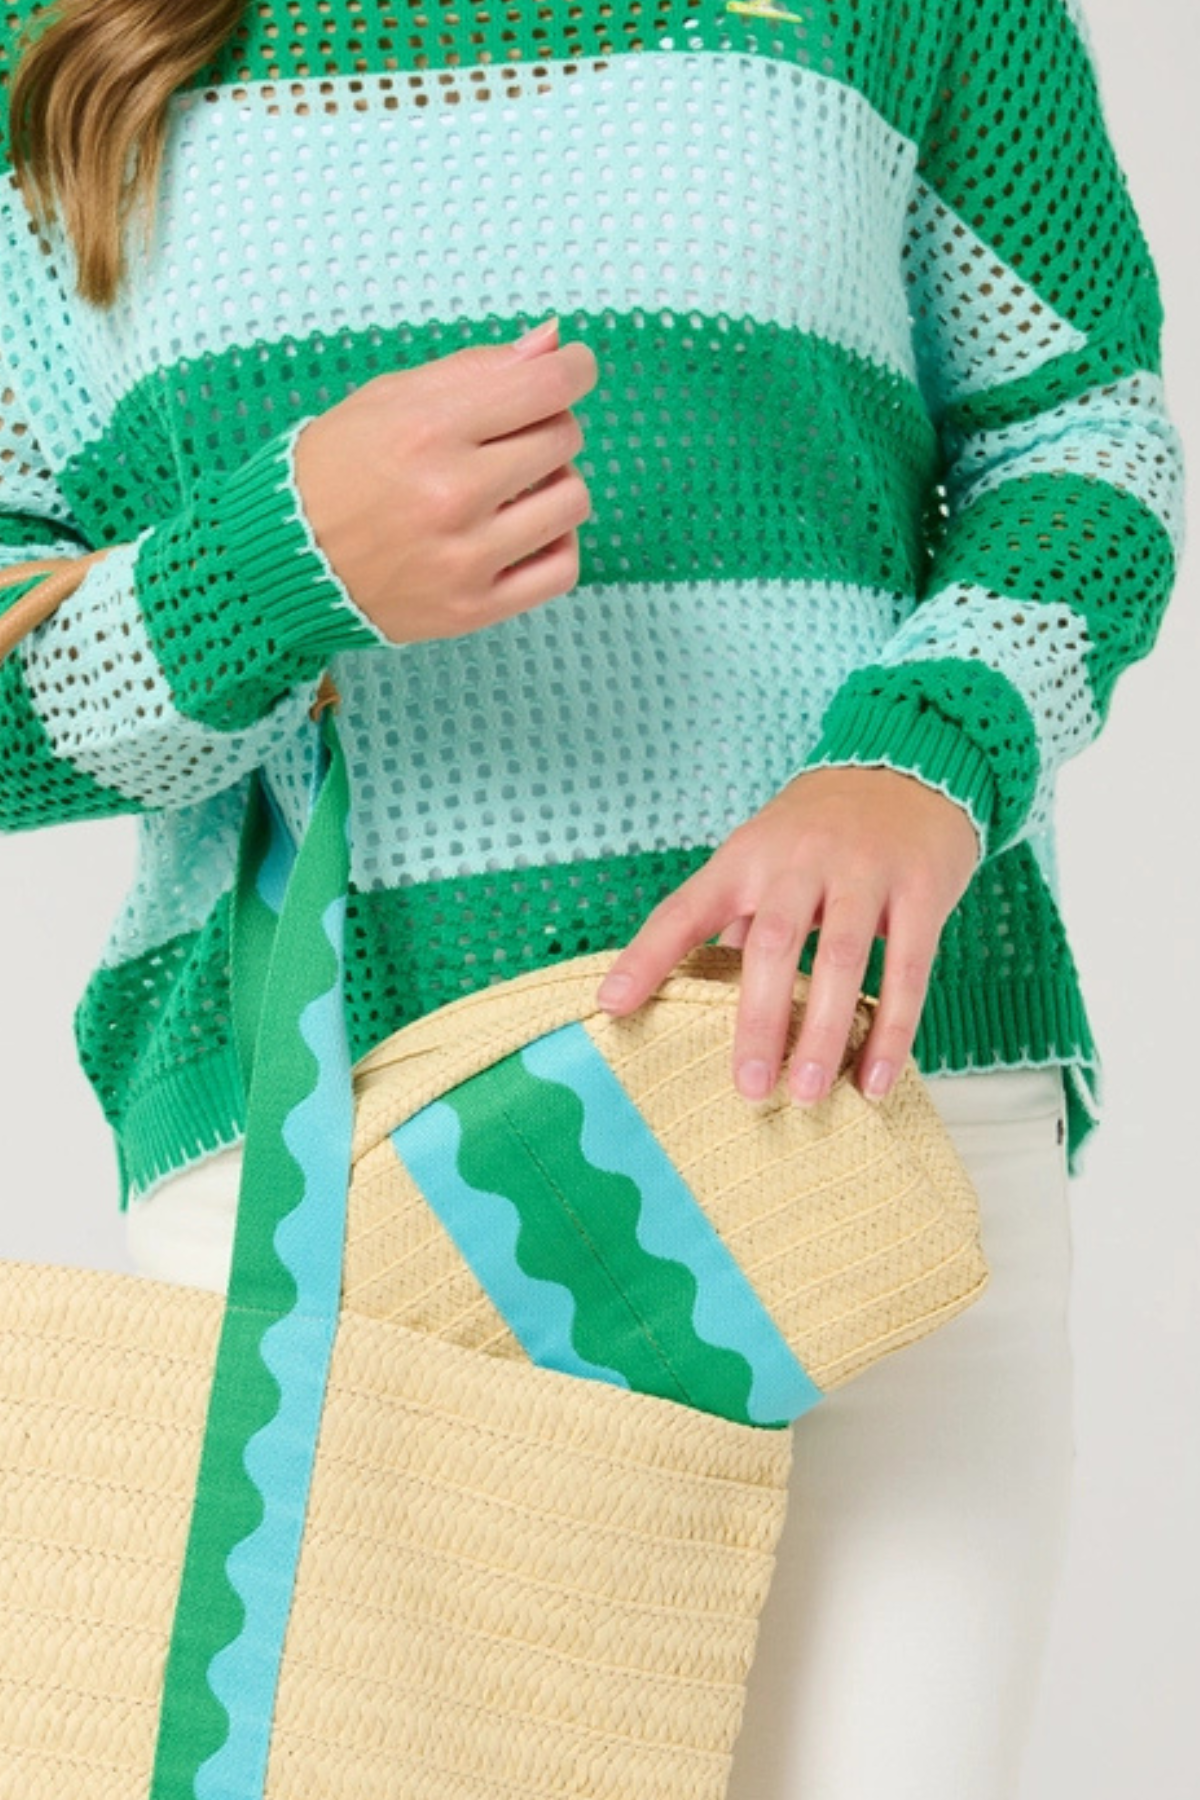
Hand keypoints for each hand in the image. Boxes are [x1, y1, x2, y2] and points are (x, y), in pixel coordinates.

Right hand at [292, 316, 598, 642]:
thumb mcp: (390, 398)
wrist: (282, 560)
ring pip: (572, 502)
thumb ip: (476, 369)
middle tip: (516, 434)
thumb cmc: (336, 469)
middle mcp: (450, 494)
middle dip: (550, 425)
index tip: (574, 368)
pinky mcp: (472, 608)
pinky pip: (562, 570)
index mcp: (427, 429)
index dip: (575, 369)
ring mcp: (464, 558)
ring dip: (557, 483)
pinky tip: (529, 531)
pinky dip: (558, 543)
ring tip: (518, 485)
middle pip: (563, 439)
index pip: (546, 386)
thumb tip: (555, 343)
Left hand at [593, 766, 981, 1105]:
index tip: (612, 1006)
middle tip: (748, 1089)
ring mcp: (862, 873)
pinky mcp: (921, 889)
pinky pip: (906, 969)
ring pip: (838, 959)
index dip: (646, 956)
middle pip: (768, 943)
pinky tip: (874, 1080)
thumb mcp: (767, 855)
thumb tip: (699, 994)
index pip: (685, 908)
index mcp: (746, 856)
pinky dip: (891, 1030)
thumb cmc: (823, 828)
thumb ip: (738, 919)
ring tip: (806, 1095)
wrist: (912, 762)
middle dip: (756, 1021)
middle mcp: (798, 860)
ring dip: (822, 1033)